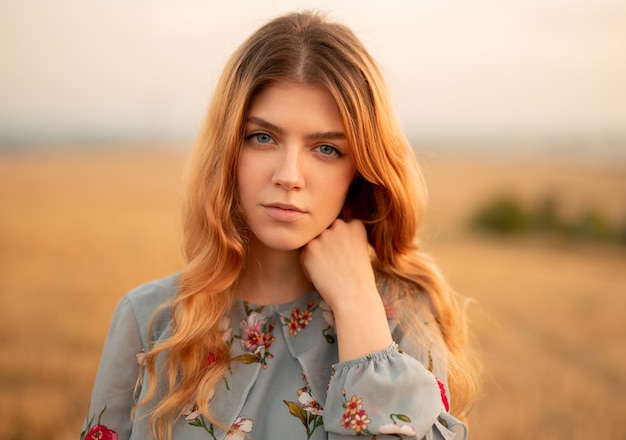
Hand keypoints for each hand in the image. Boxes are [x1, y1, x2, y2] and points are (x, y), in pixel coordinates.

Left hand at [301, 219, 392, 360]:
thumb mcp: (359, 248)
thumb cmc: (358, 278)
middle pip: (325, 231)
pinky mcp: (310, 248)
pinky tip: (321, 276)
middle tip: (335, 264)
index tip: (346, 256)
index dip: (340, 243)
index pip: (340, 226)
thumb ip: (344, 236)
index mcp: (355, 224)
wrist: (353, 296)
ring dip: (317, 254)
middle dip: (327, 244)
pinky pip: (304, 255)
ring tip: (329, 270)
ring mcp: (324, 235)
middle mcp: (340, 225)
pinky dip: (309, 266)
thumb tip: (324, 232)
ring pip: (314, 242)